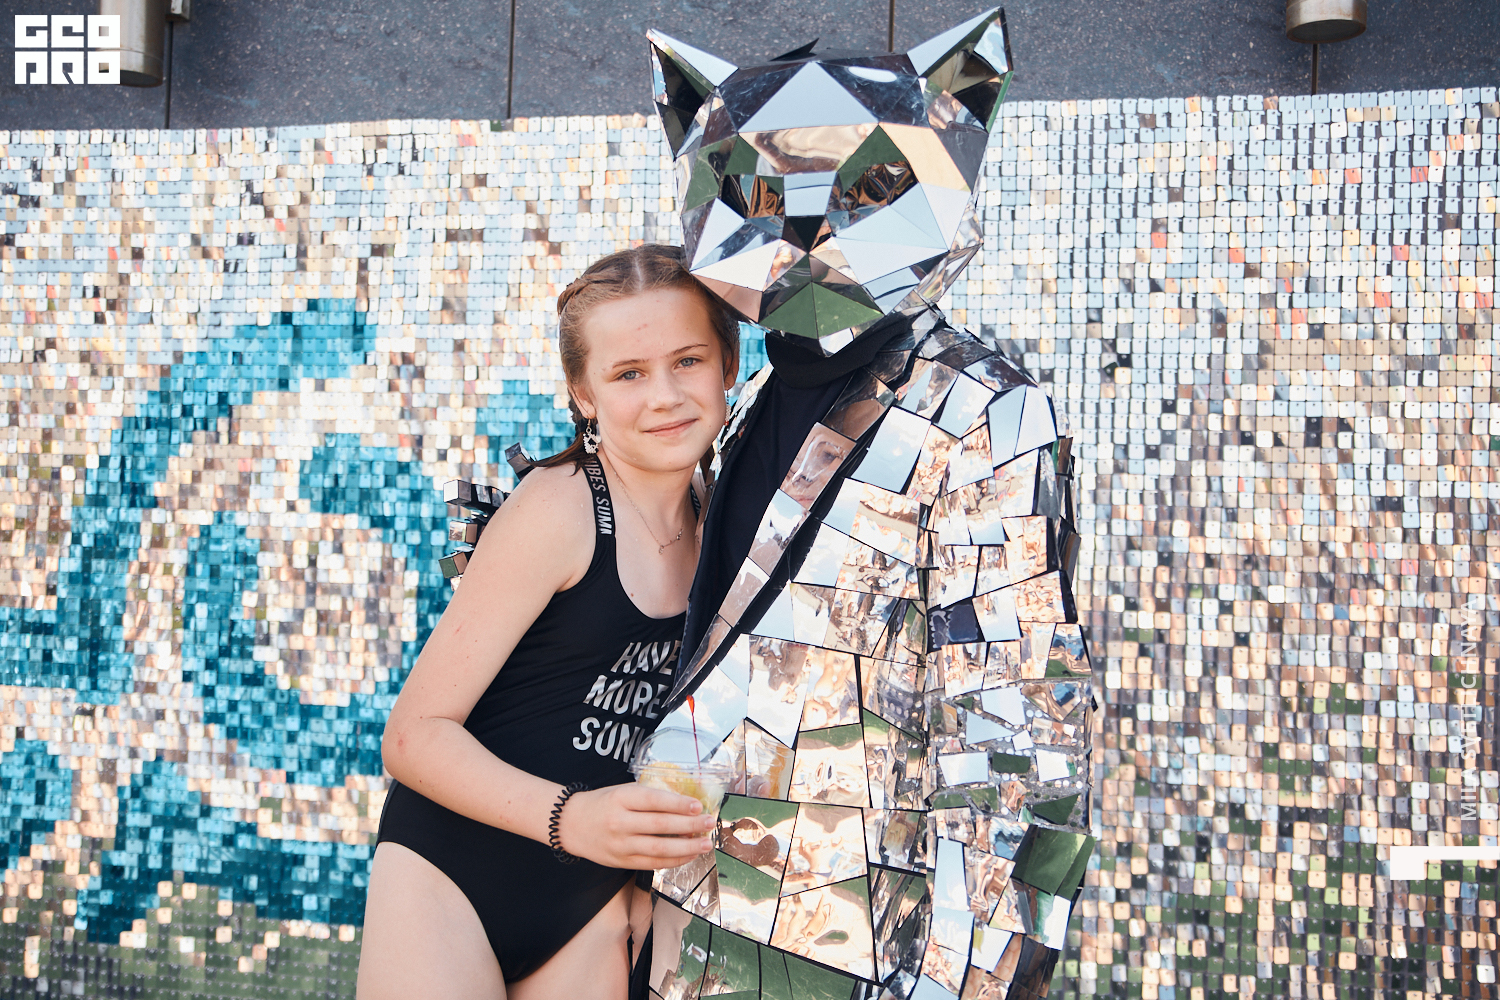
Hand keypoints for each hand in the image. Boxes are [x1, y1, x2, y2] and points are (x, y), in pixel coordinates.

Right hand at [558, 784, 715, 869]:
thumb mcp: (622, 791)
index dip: (678, 804)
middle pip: (661, 826)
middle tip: (709, 822)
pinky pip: (653, 864)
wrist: (570, 824)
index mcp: (621, 799)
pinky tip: (688, 854)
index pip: (654, 800)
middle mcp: (620, 822)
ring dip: (686, 847)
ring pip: (659, 849)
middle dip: (689, 825)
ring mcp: (621, 845)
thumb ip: (649, 797)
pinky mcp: (622, 862)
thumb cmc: (602, 804)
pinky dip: (673, 860)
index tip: (698, 805)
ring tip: (705, 843)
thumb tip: (685, 803)